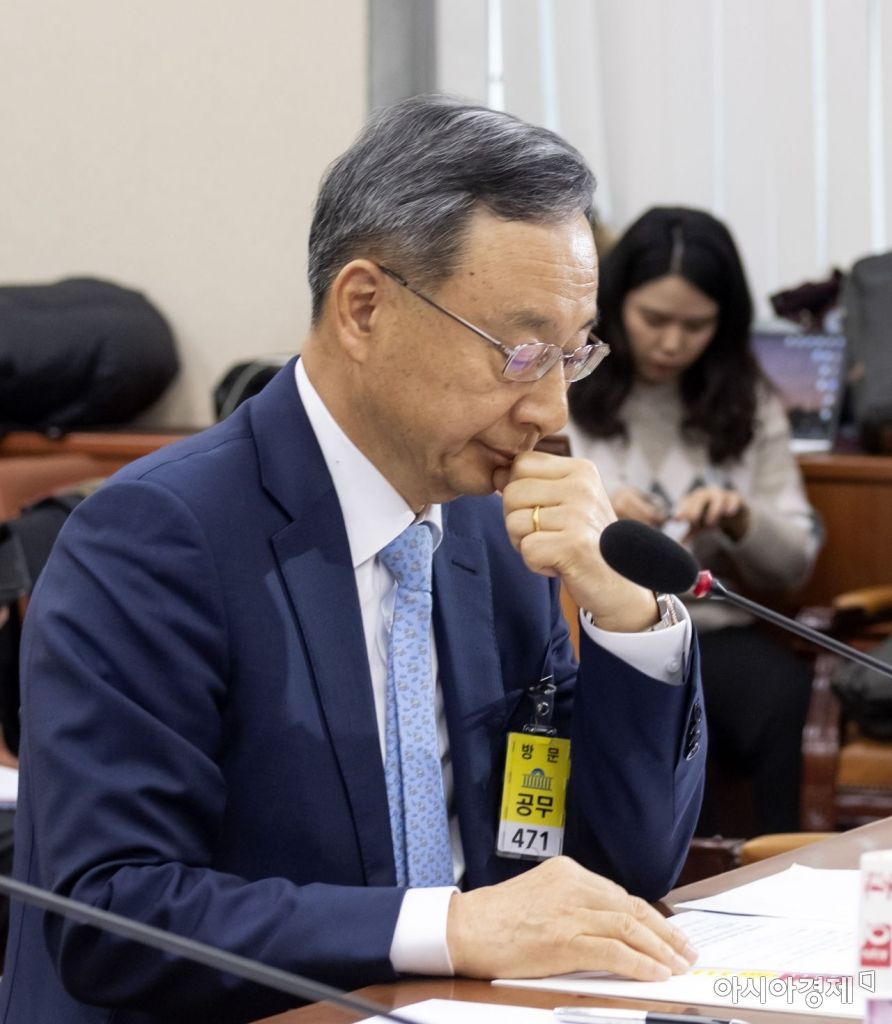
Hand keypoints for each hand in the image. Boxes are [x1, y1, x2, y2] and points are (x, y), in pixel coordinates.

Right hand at [446, 855, 697, 979]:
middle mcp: (573, 885)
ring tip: (678, 964)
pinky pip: (614, 952)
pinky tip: (655, 973)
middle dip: (664, 932)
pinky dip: (640, 963)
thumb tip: (609, 926)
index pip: (620, 895)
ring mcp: (570, 912)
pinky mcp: (565, 940)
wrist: (465, 928)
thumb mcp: (539, 895)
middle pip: (632, 908)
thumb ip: (572, 902)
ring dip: (660, 949)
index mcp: (568, 872)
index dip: (649, 917)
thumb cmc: (497, 918)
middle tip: (685, 949)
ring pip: (630, 927)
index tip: (667, 933)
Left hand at [499, 451, 657, 631]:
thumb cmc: (586, 543)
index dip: (518, 493)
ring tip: (555, 549)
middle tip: (548, 536)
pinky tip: (560, 564)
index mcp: (581, 470)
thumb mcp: (565, 503)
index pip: (520, 464)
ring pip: (514, 522)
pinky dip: (536, 564)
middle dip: (518, 521)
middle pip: (511, 493)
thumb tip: (496, 472)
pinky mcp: (574, 545)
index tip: (543, 513)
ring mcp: (580, 515)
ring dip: (526, 544)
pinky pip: (526, 550)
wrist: (621, 586)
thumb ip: (533, 484)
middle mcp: (583, 487)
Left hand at [673, 486, 749, 541]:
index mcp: (695, 498)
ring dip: (713, 509)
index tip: (676, 520)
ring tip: (710, 523)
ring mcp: (722, 495)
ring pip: (717, 497)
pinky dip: (732, 504)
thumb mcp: (699, 526)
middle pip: (699, 497)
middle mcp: (707, 494)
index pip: (686, 502)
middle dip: (695, 508)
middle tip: (692, 521)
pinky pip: (734, 498)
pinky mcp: (736, 498)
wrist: (732, 513)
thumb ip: (688, 533)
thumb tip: (678, 544)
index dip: (681, 510)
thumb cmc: (709, 517)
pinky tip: (729, 513)